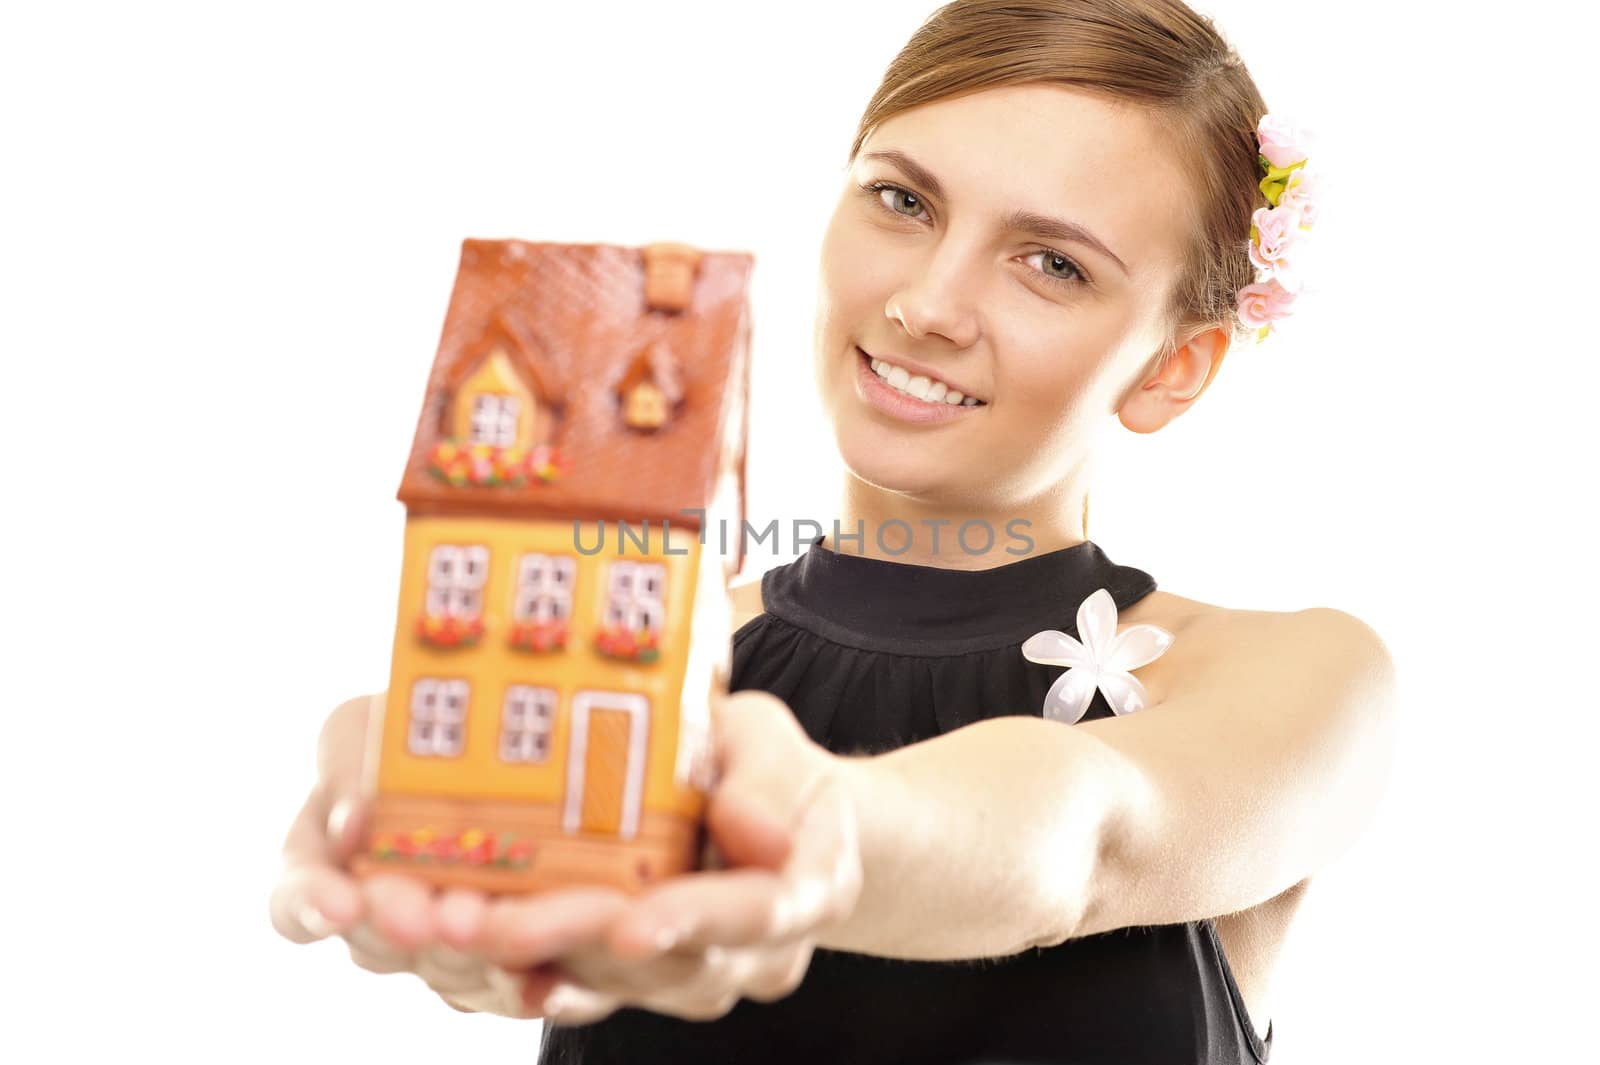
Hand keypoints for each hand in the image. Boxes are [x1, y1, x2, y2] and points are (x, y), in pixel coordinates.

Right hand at [267, 692, 561, 1016]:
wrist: (522, 739)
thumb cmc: (413, 729)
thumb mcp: (369, 725)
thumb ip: (347, 762)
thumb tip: (352, 823)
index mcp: (330, 869)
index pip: (298, 905)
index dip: (313, 907)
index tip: (340, 902)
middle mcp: (386, 919)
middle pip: (378, 944)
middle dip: (398, 925)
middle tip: (418, 917)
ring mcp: (449, 946)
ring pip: (449, 967)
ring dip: (463, 950)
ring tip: (481, 921)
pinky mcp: (517, 961)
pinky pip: (517, 982)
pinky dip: (526, 978)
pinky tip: (542, 975)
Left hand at [466, 690, 863, 1024]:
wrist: (770, 817)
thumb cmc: (767, 766)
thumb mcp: (773, 740)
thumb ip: (764, 776)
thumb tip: (750, 828)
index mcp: (809, 886)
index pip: (755, 912)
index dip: (691, 919)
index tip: (631, 925)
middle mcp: (752, 952)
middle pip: (664, 961)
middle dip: (571, 940)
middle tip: (491, 921)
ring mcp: (694, 974)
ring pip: (611, 984)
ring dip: (529, 957)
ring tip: (452, 922)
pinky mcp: (636, 981)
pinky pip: (578, 987)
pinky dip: (518, 967)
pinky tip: (461, 950)